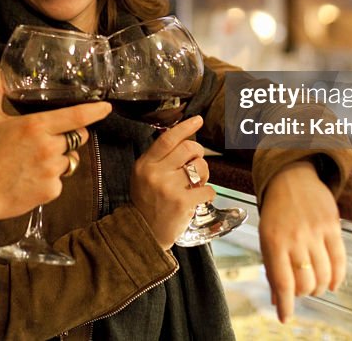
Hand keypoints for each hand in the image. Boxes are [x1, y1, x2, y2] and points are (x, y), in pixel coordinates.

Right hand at [0, 69, 110, 221]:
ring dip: (59, 159)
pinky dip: (50, 180)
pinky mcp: (52, 191)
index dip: (95, 111)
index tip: (107, 107)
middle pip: (78, 137)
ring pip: (69, 160)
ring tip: (33, 163)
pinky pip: (60, 181)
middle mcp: (49, 147)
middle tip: (50, 140)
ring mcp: (52, 171)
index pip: (76, 115)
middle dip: (71, 136)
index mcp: (36, 126)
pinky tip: (30, 179)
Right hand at [130, 115, 216, 249]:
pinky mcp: (183, 202)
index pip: (168, 138)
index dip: (185, 127)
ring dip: (203, 174)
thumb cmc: (147, 201)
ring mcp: (170, 188)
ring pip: (201, 167)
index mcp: (145, 164)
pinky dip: (207, 193)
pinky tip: (198, 198)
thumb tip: (182, 137)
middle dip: (198, 154)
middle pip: (189, 148)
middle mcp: (156, 173)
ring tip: (194, 184)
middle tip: (195, 164)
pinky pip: (208, 189)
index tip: (198, 119)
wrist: (144, 232)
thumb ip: (159, 157)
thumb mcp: (143, 175)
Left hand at [258, 160, 344, 323]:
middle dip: (302, 293)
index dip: (286, 305)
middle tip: (300, 289)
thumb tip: (276, 299)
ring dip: (319, 287)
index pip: (282, 282)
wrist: (291, 177)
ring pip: (323, 276)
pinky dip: (337, 278)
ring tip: (314, 284)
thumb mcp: (266, 236)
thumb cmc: (276, 211)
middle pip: (305, 283)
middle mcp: (295, 238)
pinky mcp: (332, 227)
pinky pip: (339, 261)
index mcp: (273, 241)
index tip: (286, 317)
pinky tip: (332, 283)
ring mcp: (315, 232)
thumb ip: (272, 267)